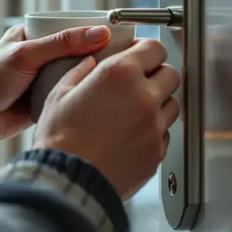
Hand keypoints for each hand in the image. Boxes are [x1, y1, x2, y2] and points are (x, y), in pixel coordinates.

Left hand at [0, 24, 110, 139]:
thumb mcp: (29, 54)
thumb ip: (64, 43)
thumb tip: (101, 33)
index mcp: (32, 37)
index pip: (68, 29)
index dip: (91, 32)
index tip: (115, 34)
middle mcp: (39, 57)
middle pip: (75, 53)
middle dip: (94, 57)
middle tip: (121, 58)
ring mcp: (42, 79)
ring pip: (73, 75)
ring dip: (88, 78)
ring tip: (116, 79)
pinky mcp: (44, 100)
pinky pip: (67, 95)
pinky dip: (79, 96)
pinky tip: (99, 97)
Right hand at [32, 38, 180, 199]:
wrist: (69, 182)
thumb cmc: (60, 141)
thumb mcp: (59, 94)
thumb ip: (79, 72)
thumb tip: (88, 64)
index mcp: (120, 75)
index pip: (154, 48)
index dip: (146, 49)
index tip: (138, 54)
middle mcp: (144, 98)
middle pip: (171, 74)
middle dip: (157, 74)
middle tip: (139, 81)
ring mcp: (154, 127)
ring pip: (172, 104)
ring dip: (158, 102)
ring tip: (134, 110)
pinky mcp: (157, 152)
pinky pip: (164, 133)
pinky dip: (153, 130)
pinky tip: (131, 134)